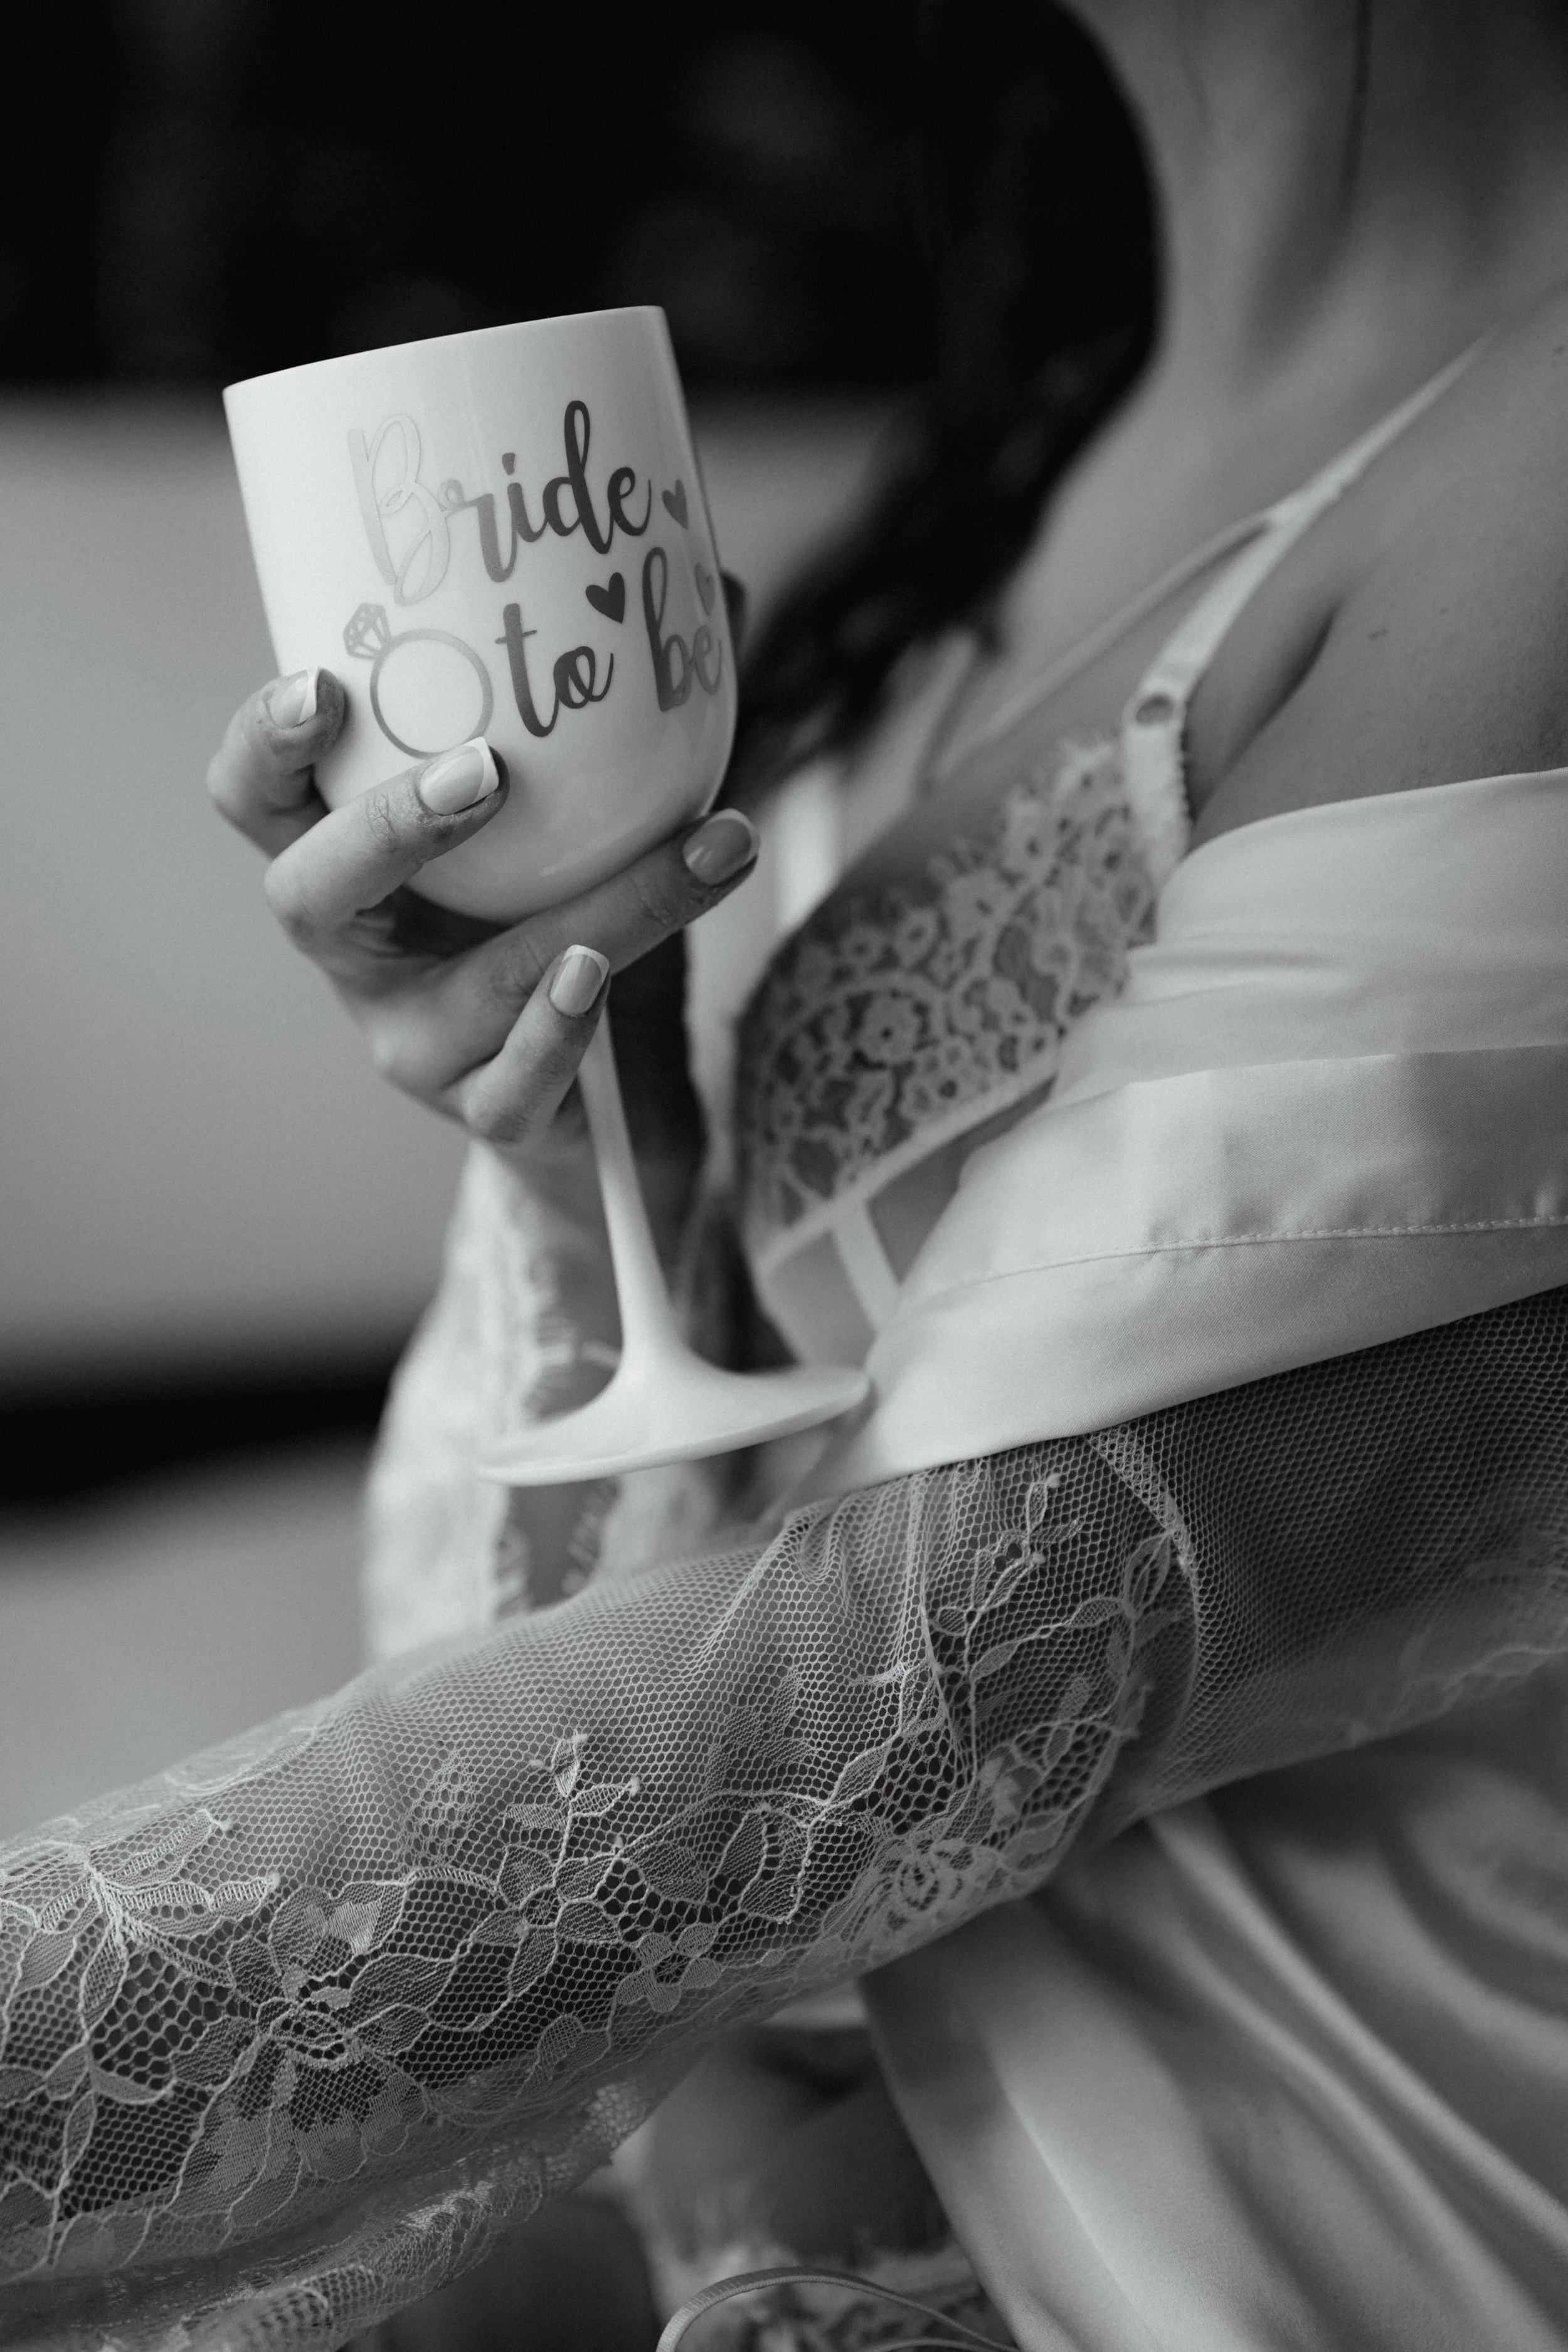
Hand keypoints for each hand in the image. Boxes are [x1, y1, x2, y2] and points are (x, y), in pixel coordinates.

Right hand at [206, 667, 759, 1159]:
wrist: (610, 1099)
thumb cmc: (570, 924)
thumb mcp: (586, 823)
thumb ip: (630, 726)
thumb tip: (719, 586)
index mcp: (351, 865)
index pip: (257, 798)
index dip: (266, 745)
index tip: (323, 682)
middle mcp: (361, 956)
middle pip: (312, 894)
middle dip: (387, 827)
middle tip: (483, 769)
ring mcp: (416, 1043)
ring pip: (476, 984)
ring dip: (590, 911)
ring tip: (687, 851)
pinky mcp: (485, 1113)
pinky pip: (512, 1083)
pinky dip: (559, 1029)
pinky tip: (599, 977)